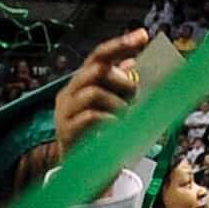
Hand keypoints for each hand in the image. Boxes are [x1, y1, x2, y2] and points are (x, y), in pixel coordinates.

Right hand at [57, 29, 149, 154]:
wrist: (86, 172)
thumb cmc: (103, 136)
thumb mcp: (115, 108)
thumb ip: (122, 87)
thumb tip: (135, 63)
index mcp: (81, 84)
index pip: (99, 56)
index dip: (121, 44)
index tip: (143, 35)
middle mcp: (69, 93)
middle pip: (96, 69)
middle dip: (122, 80)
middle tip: (135, 95)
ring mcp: (65, 112)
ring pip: (94, 92)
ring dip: (118, 104)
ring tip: (125, 118)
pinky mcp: (67, 131)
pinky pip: (91, 116)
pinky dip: (110, 120)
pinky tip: (116, 127)